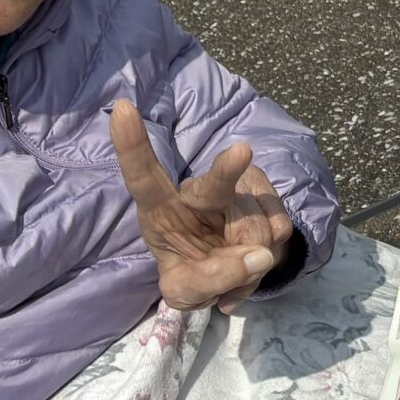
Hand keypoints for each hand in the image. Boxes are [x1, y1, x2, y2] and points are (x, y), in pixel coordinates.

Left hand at [107, 100, 295, 312]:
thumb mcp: (186, 290)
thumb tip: (258, 256)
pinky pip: (278, 229)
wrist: (233, 269)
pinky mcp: (267, 196)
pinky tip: (255, 257)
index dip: (131, 146)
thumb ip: (209, 280)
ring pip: (254, 229)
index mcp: (161, 210)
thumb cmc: (193, 271)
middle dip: (227, 170)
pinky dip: (269, 257)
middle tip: (242, 151)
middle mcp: (196, 194)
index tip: (121, 108)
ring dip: (250, 264)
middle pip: (213, 186)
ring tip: (237, 271)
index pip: (143, 177)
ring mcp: (236, 192)